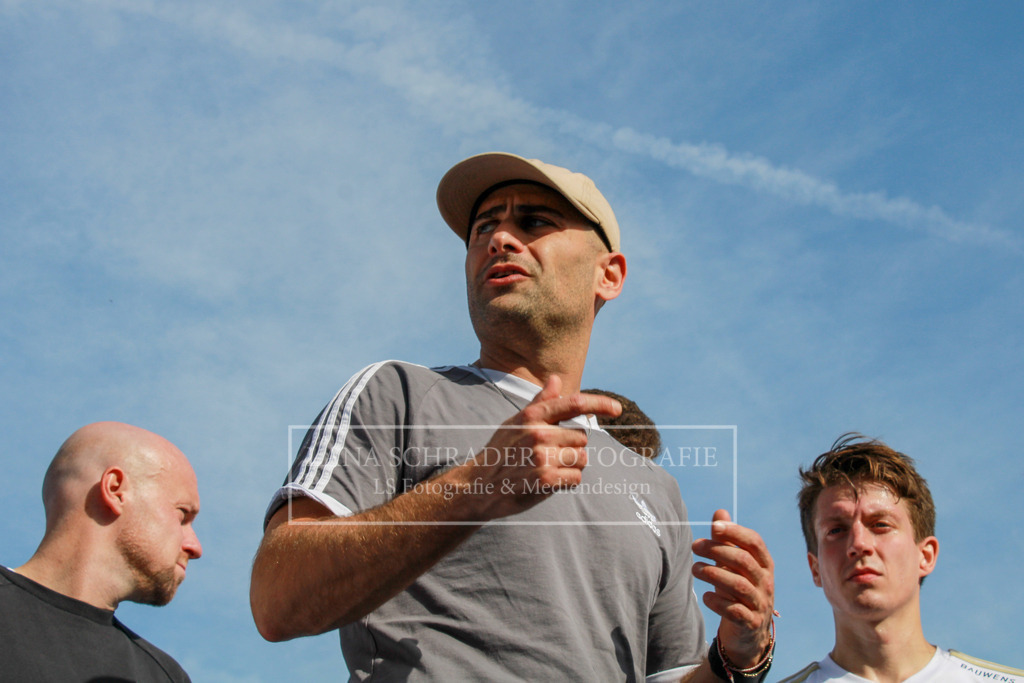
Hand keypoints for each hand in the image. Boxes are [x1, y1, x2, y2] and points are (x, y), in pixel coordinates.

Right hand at [455, 375, 620, 520]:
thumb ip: (540, 403)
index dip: (600, 403)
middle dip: (572, 447)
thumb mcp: (516, 422)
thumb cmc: (501, 451)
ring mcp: (541, 457)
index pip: (573, 403)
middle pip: (582, 437)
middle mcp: (538, 433)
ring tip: (547, 468)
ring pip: (582, 458)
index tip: (618, 409)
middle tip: (549, 455)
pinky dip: (567, 482)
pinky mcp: (545, 479)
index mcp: (532, 416)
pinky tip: (548, 481)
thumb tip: (556, 379)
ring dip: (571, 466)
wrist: (479, 485)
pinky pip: (576, 477)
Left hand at [691, 509, 774, 666]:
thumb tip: (720, 512)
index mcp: (764, 564)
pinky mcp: (751, 623)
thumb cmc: (739, 588)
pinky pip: (735, 611)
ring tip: (695, 569)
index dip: (736, 532)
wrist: (749, 631)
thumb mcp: (734, 564)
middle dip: (717, 550)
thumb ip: (727, 540)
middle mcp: (765, 582)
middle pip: (744, 561)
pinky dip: (718, 602)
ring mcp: (760, 603)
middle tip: (695, 546)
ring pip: (739, 585)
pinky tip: (705, 596)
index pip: (754, 542)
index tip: (715, 526)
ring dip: (714, 574)